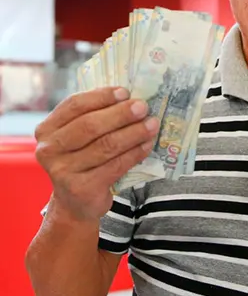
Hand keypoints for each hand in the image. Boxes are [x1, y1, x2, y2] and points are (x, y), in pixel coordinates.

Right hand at [34, 87, 157, 222]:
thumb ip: (94, 117)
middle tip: (143, 107)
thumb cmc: (82, 161)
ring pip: (106, 145)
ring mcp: (63, 171)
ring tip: (152, 125)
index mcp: (47, 130)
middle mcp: (49, 149)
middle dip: (121, 114)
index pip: (74, 105)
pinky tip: (147, 145)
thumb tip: (129, 97)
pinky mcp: (81, 188)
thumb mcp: (78, 138)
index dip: (101, 97)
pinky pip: (115, 165)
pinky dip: (135, 153)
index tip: (125, 92)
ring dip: (134, 133)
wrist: (75, 203)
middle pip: (90, 125)